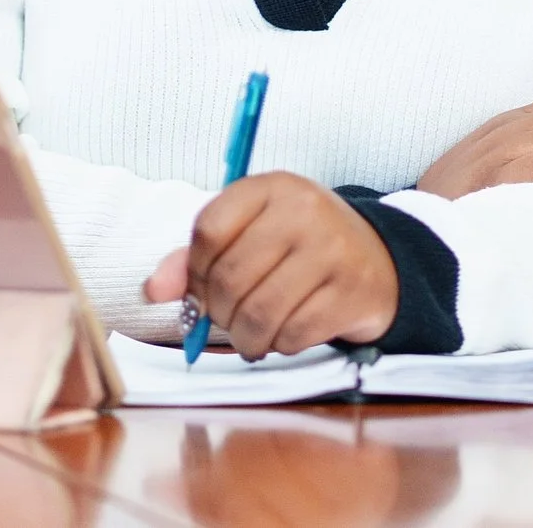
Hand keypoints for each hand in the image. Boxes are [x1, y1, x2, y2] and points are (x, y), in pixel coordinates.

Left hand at [142, 173, 398, 359]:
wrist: (378, 261)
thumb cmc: (301, 246)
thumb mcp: (253, 232)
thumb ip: (198, 257)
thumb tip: (154, 291)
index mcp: (272, 187)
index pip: (208, 228)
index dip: (193, 269)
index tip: (200, 287)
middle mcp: (304, 211)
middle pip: (230, 277)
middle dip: (218, 312)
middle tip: (226, 320)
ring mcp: (332, 251)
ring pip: (259, 313)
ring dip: (245, 338)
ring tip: (250, 336)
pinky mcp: (351, 293)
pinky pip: (293, 334)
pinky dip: (279, 345)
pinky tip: (283, 335)